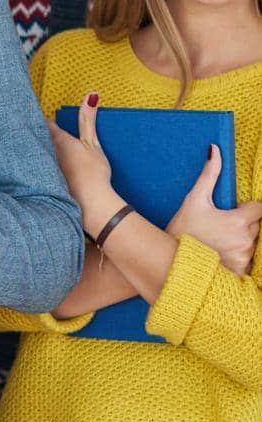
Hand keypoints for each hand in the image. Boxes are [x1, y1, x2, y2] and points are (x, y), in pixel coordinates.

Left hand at [47, 91, 117, 236]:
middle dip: (37, 133)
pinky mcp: (46, 184)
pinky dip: (40, 168)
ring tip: (38, 146)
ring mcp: (44, 170)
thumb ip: (88, 119)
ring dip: (39, 151)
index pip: (44, 123)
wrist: (92, 205)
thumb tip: (90, 94)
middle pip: (37, 139)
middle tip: (36, 126)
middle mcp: (46, 154)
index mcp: (56, 140)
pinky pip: (40, 171)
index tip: (40, 113)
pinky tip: (44, 170)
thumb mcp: (93, 143)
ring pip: (38, 155)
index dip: (42, 118)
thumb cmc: (93, 173)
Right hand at [168, 145, 261, 275]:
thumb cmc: (181, 231)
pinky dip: (239, 258)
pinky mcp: (239, 272)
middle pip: (257, 226)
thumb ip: (209, 175)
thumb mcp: (194, 200)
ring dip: (242, 241)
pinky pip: (249, 262)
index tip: (232, 212)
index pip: (259, 208)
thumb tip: (215, 149)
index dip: (247, 209)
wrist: (168, 263)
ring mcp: (243, 258)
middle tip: (222, 228)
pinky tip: (222, 256)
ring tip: (219, 242)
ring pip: (253, 244)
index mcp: (238, 221)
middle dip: (244, 225)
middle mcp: (245, 241)